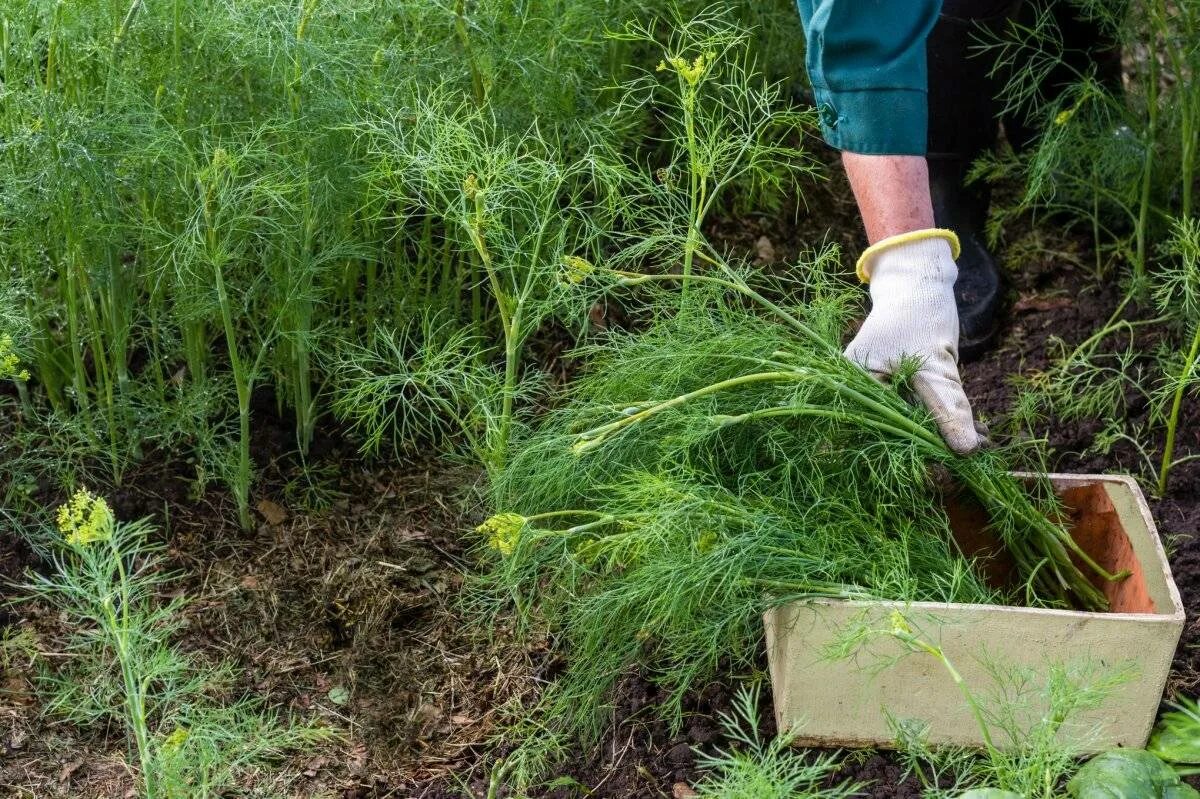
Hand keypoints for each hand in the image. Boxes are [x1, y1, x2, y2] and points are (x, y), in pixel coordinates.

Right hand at [844, 230, 985, 454]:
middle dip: (932, 450)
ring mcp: (880, 392)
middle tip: (969, 460)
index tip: (940, 475)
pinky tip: (977, 431)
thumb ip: (947, 408)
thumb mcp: (934, 365)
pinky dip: (947, 421)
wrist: (920, 284)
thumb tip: (967, 452)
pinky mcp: (901, 390)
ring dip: (945, 437)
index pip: (876, 435)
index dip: (906, 458)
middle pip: (894, 435)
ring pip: (912, 427)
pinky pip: (922, 413)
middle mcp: (860, 393)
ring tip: (982, 443)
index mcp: (852, 387)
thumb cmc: (917, 315)